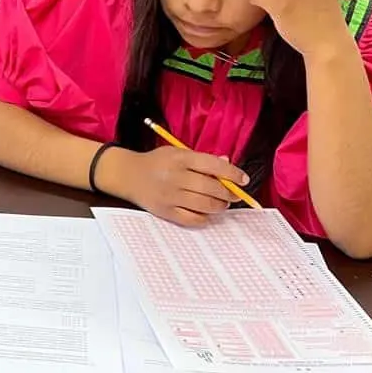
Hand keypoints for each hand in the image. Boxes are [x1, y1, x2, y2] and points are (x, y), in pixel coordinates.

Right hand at [117, 146, 245, 226]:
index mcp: (180, 158)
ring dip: (220, 206)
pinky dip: (204, 218)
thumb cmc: (157, 162)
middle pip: (212, 188)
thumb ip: (203, 158)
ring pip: (206, 205)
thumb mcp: (178, 152)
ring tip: (221, 204)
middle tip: (234, 195)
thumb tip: (227, 162)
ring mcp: (170, 196)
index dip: (233, 174)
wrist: (128, 175)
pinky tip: (206, 213)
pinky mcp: (166, 211)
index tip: (243, 180)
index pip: (214, 166)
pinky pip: (193, 219)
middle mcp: (175, 177)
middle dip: (229, 193)